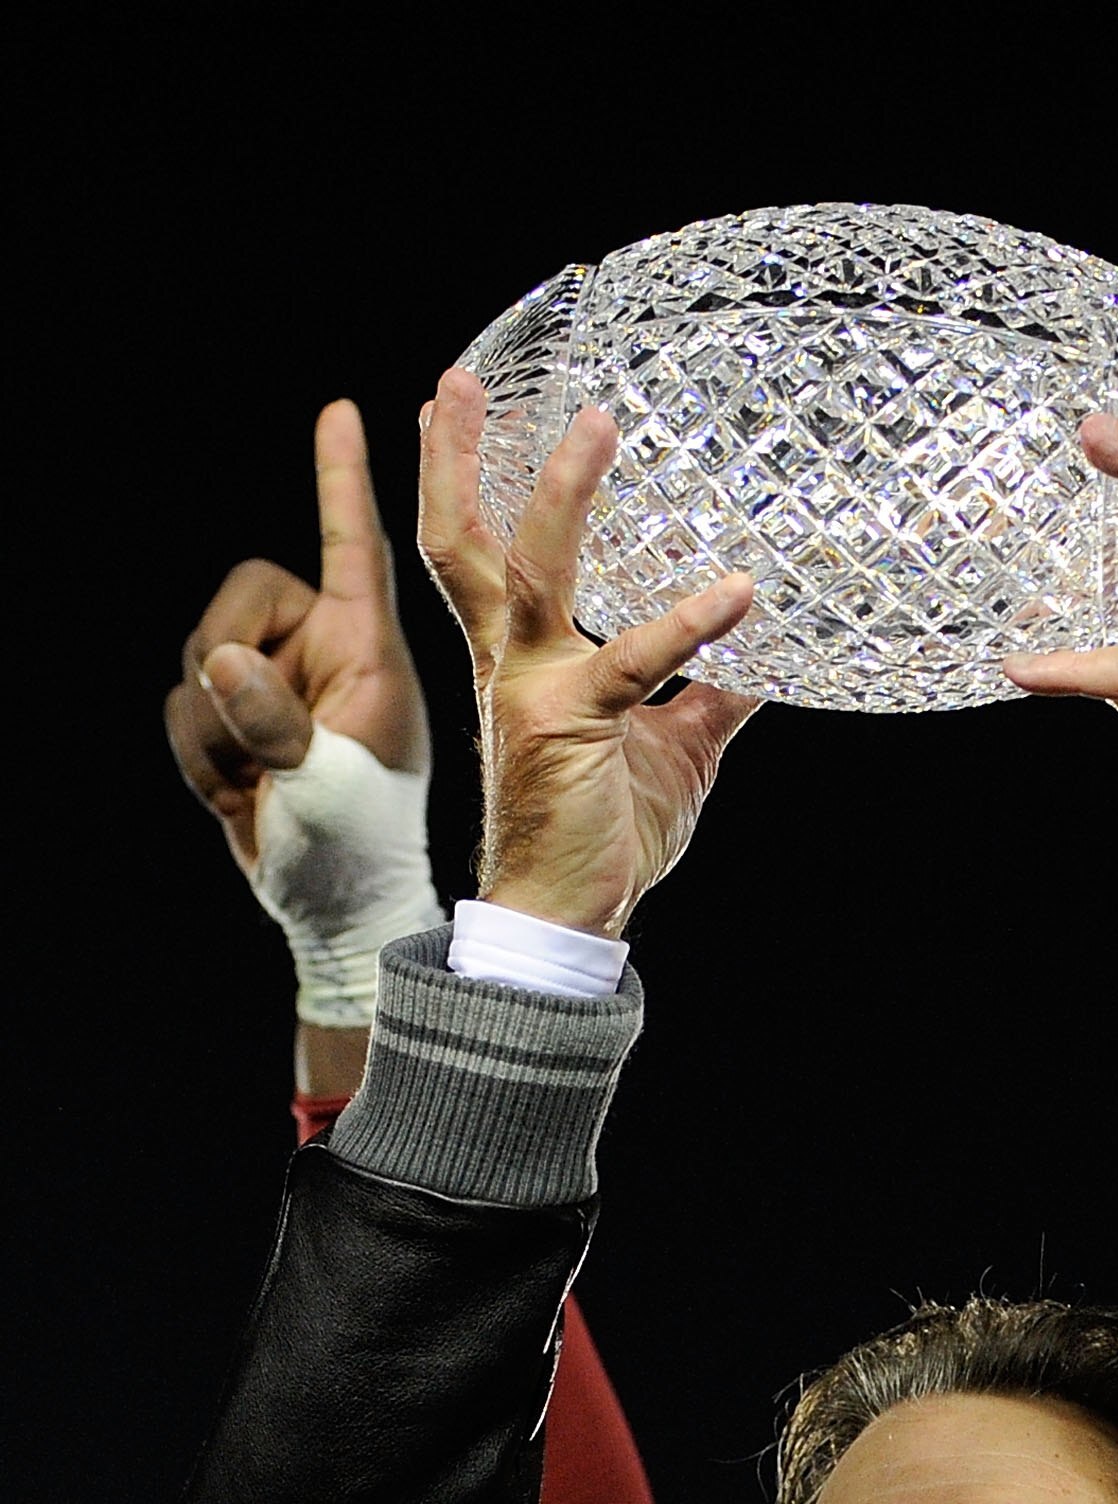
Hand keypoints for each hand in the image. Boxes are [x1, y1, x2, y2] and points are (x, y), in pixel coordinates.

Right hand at [164, 400, 428, 871]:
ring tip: (267, 783)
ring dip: (215, 731)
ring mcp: (278, 684)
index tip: (342, 411)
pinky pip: (182, 706)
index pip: (354, 548)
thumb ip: (276, 721)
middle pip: (241, 598)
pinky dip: (199, 758)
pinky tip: (246, 795)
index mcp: (369, 653)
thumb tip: (221, 660)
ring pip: (200, 658)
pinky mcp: (239, 716)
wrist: (334, 911)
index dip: (341, 479)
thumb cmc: (359, 850)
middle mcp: (322, 653)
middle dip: (227, 662)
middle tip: (256, 732)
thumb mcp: (327, 789)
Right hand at [418, 367, 754, 938]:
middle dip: (458, 458)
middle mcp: (513, 660)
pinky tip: (739, 592)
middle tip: (460, 374)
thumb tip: (771, 651)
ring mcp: (534, 687)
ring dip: (563, 492)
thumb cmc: (606, 831)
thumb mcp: (675, 744)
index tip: (463, 402)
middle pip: (464, 541)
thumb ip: (711, 688)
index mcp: (523, 657)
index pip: (481, 549)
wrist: (572, 914)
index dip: (465, 476)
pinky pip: (633, 658)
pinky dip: (689, 622)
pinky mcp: (571, 724)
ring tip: (595, 423)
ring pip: (535, 569)